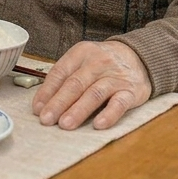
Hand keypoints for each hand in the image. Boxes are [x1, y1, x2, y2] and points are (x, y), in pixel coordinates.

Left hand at [32, 40, 151, 129]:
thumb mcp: (82, 61)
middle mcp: (97, 63)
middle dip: (58, 103)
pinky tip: (98, 125)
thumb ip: (65, 78)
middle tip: (46, 119)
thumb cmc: (102, 64)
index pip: (60, 72)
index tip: (37, 108)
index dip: (47, 91)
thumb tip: (43, 103)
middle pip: (75, 84)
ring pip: (94, 93)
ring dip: (78, 110)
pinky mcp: (132, 91)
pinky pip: (119, 103)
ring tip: (65, 124)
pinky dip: (109, 114)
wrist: (139, 57)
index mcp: (81, 53)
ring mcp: (115, 77)